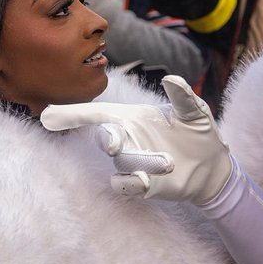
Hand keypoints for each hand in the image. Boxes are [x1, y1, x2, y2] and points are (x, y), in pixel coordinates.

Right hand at [40, 75, 232, 203]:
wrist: (214, 167)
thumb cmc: (200, 133)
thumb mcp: (196, 112)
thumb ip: (183, 96)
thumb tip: (171, 78)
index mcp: (133, 117)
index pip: (97, 113)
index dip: (72, 115)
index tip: (48, 116)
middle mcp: (127, 139)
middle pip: (104, 138)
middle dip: (106, 139)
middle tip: (116, 144)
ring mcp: (132, 163)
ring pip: (121, 163)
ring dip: (141, 162)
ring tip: (170, 162)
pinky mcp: (142, 185)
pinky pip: (125, 185)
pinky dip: (133, 183)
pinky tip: (151, 182)